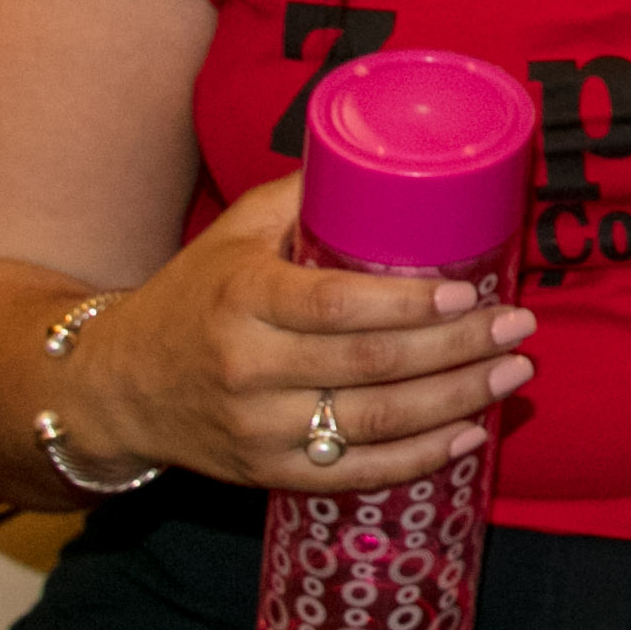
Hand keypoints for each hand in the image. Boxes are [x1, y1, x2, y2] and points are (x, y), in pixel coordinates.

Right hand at [69, 173, 531, 493]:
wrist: (113, 388)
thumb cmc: (190, 297)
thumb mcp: (231, 233)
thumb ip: (301, 195)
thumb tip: (383, 155)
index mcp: (243, 300)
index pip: (338, 306)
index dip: (410, 304)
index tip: (469, 291)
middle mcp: (249, 369)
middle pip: (371, 366)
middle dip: (457, 349)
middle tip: (517, 328)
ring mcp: (260, 430)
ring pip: (374, 423)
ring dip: (455, 402)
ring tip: (511, 374)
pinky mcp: (269, 475)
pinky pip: (357, 473)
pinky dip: (419, 459)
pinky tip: (468, 435)